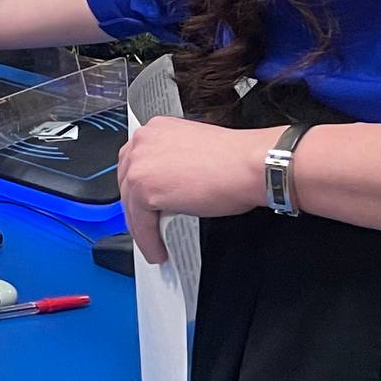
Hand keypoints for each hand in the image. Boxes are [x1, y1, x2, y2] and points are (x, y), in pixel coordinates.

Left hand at [119, 117, 271, 265]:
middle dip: (137, 208)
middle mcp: (142, 143)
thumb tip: (168, 184)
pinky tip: (157, 250)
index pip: (136, 162)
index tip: (142, 201)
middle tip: (146, 225)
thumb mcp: (193, 151)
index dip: (139, 186)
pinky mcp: (146, 190)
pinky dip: (148, 240)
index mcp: (155, 130)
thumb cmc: (236, 160)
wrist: (252, 165)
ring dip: (142, 228)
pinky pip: (141, 223)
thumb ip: (172, 163)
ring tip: (153, 244)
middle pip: (128, 183)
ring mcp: (140, 166)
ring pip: (131, 205)